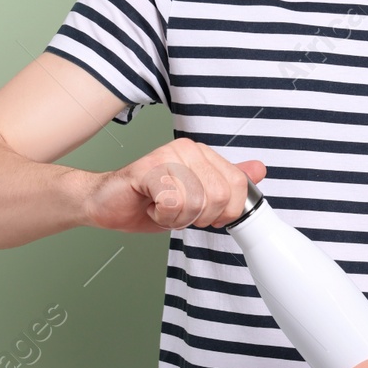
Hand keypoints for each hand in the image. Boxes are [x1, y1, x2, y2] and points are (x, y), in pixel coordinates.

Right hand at [83, 138, 264, 233]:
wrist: (107, 204)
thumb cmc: (149, 201)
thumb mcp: (197, 196)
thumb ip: (227, 181)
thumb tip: (260, 169)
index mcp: (203, 153)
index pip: (238, 185)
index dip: (224, 211)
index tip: (203, 213)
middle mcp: (187, 149)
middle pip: (219, 196)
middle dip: (198, 216)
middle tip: (177, 211)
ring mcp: (167, 156)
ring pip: (196, 202)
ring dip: (177, 218)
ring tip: (162, 208)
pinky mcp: (148, 170)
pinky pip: (172, 204)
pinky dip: (161, 216)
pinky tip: (151, 206)